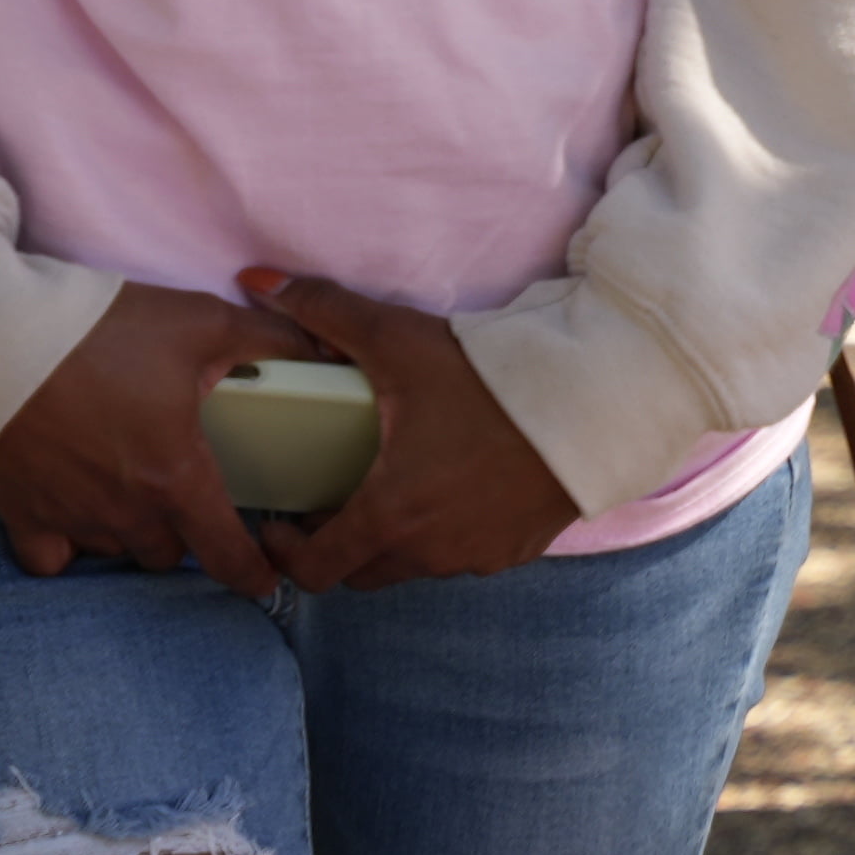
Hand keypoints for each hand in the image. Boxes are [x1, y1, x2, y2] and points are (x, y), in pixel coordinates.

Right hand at [0, 276, 313, 594]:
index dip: (252, 574)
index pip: (226, 552)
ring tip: (139, 498)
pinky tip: (79, 521)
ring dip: (134, 535)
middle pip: (170, 553)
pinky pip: (51, 559)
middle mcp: (125, 512)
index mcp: (176, 477)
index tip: (267, 583)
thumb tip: (321, 352)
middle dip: (187, 534)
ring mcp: (69, 518)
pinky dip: (69, 549)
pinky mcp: (20, 512)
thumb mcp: (201, 323)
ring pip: (117, 552)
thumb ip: (270, 342)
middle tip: (190, 500)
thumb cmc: (102, 331)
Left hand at [242, 271, 584, 593]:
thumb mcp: (402, 340)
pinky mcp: (516, 550)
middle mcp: (429, 551)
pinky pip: (464, 556)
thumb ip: (324, 311)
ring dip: (394, 541)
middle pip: (361, 574)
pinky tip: (457, 489)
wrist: (598, 398)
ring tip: (397, 488)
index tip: (283, 520)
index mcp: (389, 514)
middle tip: (335, 497)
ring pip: (413, 567)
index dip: (288, 551)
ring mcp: (476, 556)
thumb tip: (255, 280)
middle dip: (338, 544)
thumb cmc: (492, 378)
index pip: (316, 570)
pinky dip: (447, 534)